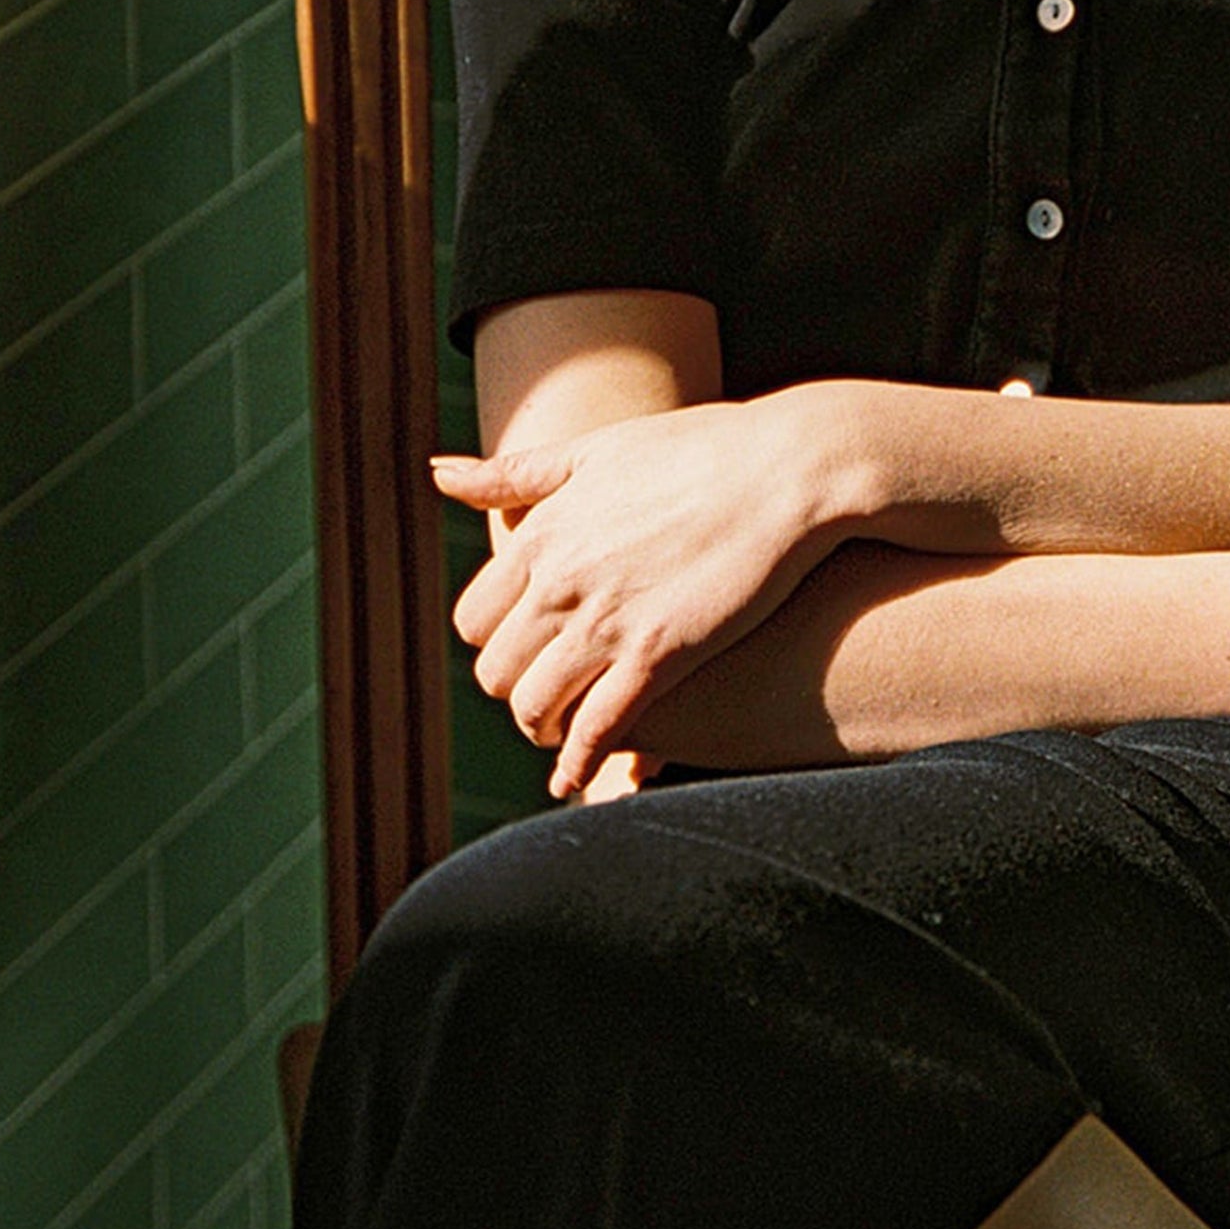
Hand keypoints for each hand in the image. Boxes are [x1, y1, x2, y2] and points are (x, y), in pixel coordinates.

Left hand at [433, 392, 846, 794]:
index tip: (523, 650)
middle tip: (545, 695)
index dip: (496, 643)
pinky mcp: (660, 656)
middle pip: (496, 670)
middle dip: (516, 689)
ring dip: (543, 729)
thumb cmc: (700, 449)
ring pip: (535, 706)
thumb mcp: (597, 450)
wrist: (789, 468)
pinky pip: (597, 730)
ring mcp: (607, 621)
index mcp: (540, 534)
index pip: (476, 619)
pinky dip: (579, 763)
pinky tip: (580, 779)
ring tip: (563, 733)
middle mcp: (560, 581)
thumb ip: (516, 474)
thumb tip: (440, 473)